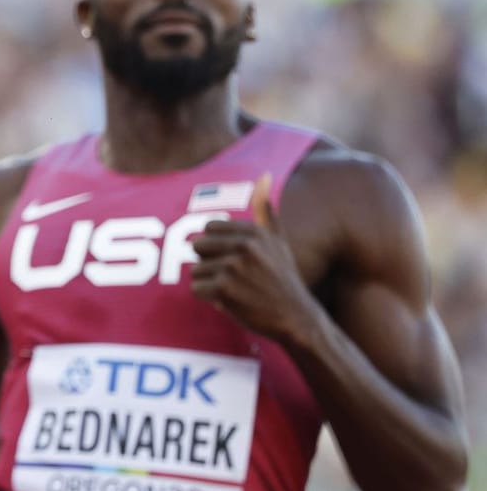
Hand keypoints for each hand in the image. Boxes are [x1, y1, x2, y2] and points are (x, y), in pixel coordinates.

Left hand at [190, 173, 322, 341]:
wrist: (295, 316)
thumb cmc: (281, 277)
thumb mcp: (277, 239)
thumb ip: (265, 209)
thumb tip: (264, 174)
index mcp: (253, 231)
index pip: (208, 229)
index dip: (217, 247)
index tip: (237, 259)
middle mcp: (244, 246)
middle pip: (197, 248)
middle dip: (210, 264)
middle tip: (236, 277)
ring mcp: (233, 267)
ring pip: (196, 270)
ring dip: (210, 283)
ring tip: (237, 289)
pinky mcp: (224, 288)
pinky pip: (196, 289)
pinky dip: (209, 298)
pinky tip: (231, 301)